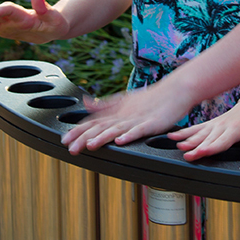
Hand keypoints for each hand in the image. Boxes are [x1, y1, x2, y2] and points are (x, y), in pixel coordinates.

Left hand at [61, 78, 192, 153]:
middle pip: (101, 126)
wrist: (175, 90)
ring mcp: (138, 119)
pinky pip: (139, 130)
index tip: (65, 139)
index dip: (78, 130)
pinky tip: (120, 141)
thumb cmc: (152, 97)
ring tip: (91, 145)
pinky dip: (129, 135)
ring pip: (116, 129)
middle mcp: (124, 114)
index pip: (94, 121)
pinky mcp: (152, 123)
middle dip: (84, 137)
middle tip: (71, 148)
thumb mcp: (125, 99)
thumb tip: (86, 103)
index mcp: (117, 111)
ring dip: (102, 138)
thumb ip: (105, 104)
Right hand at [171, 96, 239, 159]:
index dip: (212, 147)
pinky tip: (172, 137)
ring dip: (187, 139)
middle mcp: (222, 126)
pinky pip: (195, 129)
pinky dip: (184, 132)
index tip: (202, 152)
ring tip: (177, 145)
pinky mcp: (210, 124)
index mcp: (235, 129)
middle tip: (186, 154)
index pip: (222, 141)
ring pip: (199, 133)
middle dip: (196, 147)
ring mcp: (215, 125)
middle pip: (207, 139)